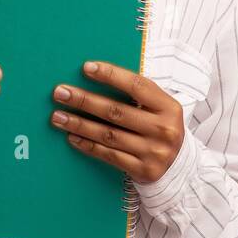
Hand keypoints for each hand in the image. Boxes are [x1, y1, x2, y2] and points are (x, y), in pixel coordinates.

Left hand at [49, 60, 183, 184]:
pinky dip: (88, 145)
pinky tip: (72, 137)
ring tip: (58, 116)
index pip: (137, 86)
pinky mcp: (143, 170)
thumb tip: (96, 76)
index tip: (86, 67)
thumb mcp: (160, 108)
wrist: (180, 167)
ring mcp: (153, 152)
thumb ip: (137, 94)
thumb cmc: (161, 128)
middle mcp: (163, 129)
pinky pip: (109, 155)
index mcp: (168, 107)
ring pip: (108, 135)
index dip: (111, 75)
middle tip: (60, 93)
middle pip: (116, 111)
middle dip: (84, 100)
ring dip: (79, 124)